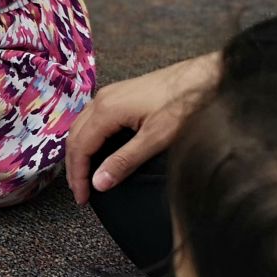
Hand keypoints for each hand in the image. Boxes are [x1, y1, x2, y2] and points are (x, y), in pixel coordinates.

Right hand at [64, 52, 220, 203]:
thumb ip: (124, 161)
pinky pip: (93, 120)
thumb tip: (98, 183)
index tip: (83, 198)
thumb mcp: (154, 139)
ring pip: (82, 126)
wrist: (202, 78)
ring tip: (85, 176)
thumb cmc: (182, 106)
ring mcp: (109, 95)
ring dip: (79, 152)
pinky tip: (98, 151)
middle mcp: (102, 99)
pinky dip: (89, 139)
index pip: (80, 147)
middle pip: (75, 136)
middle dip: (74, 166)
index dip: (78, 175)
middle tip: (80, 192)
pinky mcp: (119, 95)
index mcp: (106, 110)